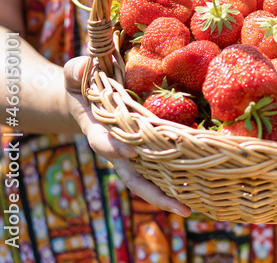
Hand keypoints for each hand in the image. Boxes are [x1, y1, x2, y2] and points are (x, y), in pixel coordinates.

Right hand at [64, 56, 191, 216]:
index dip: (116, 147)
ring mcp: (135, 155)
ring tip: (190, 208)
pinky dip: (178, 179)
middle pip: (135, 178)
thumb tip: (82, 66)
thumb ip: (74, 71)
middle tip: (181, 206)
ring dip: (169, 195)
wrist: (86, 99)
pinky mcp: (149, 152)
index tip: (131, 150)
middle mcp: (119, 150)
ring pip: (151, 180)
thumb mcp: (74, 77)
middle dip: (156, 194)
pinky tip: (202, 187)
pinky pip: (163, 168)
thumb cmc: (83, 86)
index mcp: (100, 132)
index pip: (105, 143)